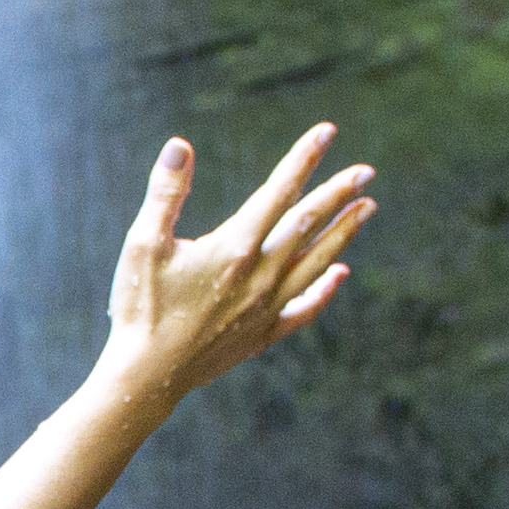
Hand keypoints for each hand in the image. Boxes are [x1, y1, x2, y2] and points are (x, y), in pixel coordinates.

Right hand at [100, 122, 371, 414]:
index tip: (327, 132)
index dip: (304, 158)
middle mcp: (260, 275)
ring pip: (317, 261)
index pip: (279, 191)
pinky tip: (340, 274)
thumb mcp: (143, 243)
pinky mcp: (263, 333)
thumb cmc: (141, 307)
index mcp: (234, 247)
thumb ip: (166, 193)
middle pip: (308, 224)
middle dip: (339, 194)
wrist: (148, 376)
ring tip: (367, 208)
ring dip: (344, 233)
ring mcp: (267, 307)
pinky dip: (325, 289)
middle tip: (366, 171)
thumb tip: (180, 145)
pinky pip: (305, 308)